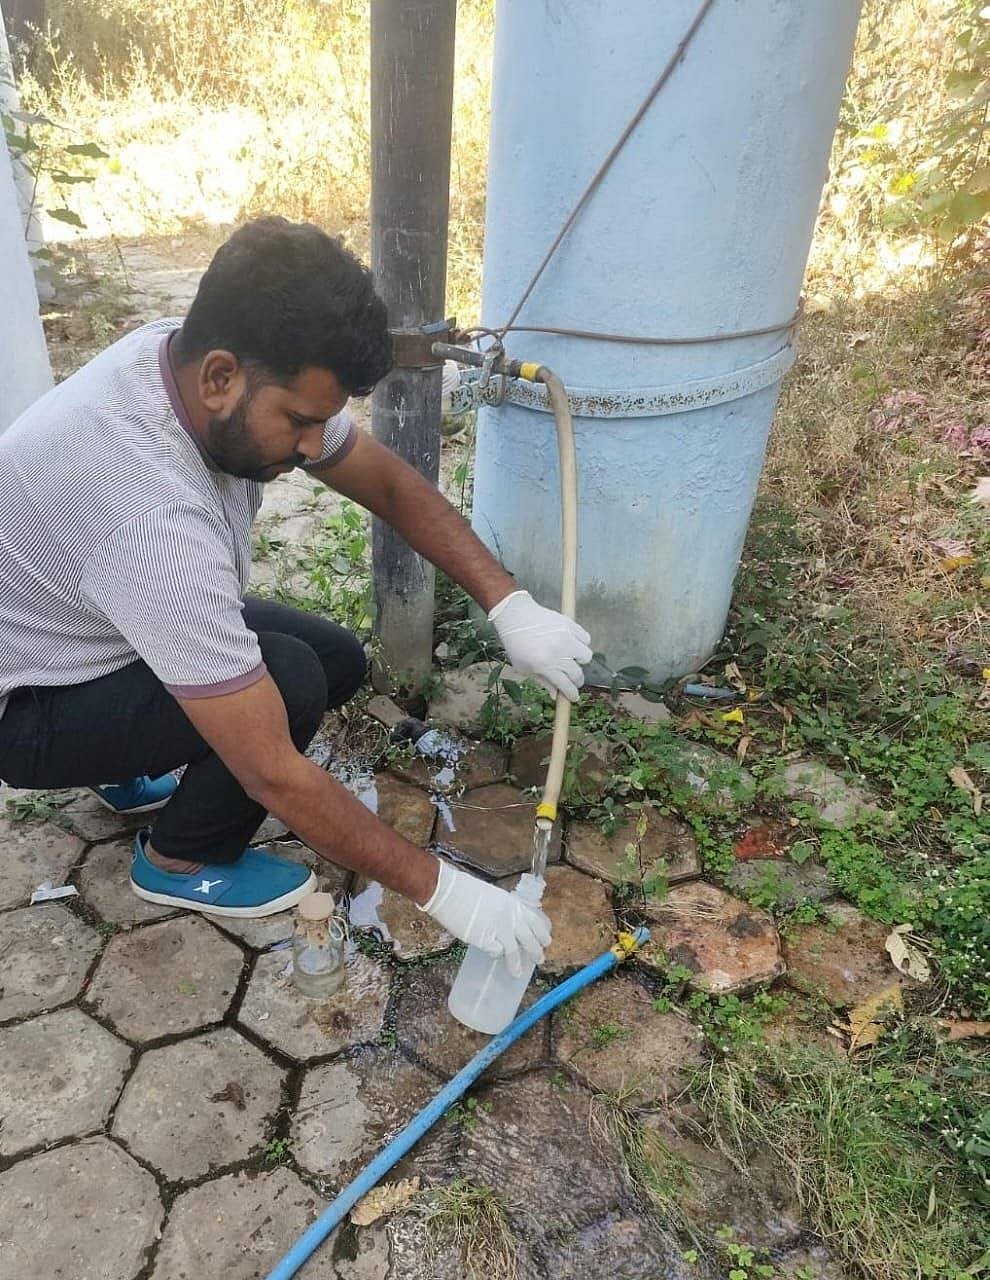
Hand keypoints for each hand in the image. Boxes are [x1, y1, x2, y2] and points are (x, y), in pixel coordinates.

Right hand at [418, 859, 551, 977]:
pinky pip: (495, 951)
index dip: (542, 933)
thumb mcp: (493, 897)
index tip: (546, 941)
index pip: (535, 921)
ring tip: (518, 973)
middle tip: (539, 960)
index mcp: (512, 904)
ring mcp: (498, 929)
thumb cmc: (466, 891)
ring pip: (514, 951)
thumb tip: (508, 925)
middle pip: (529, 939)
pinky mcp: (485, 939)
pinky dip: (495, 954)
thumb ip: (504, 911)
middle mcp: (510, 917)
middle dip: (535, 952)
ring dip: (517, 964)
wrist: (450, 892)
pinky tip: (493, 956)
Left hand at [488, 590, 592, 701]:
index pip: (566, 685)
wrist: (516, 617)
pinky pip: (586, 638)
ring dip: (580, 660)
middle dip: (576, 681)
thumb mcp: (523, 667)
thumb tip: (556, 695)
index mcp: (545, 665)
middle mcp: (558, 653)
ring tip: (571, 658)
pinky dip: (581, 643)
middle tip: (572, 679)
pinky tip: (572, 643)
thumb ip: (542, 681)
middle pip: (577, 674)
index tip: (573, 697)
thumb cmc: (516, 644)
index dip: (571, 694)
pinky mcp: (570, 625)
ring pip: (586, 656)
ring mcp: (566, 638)